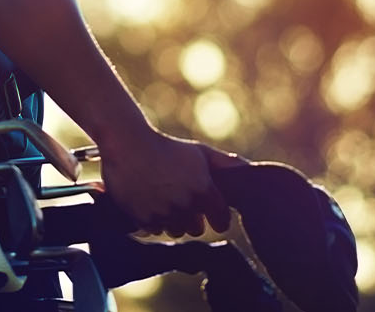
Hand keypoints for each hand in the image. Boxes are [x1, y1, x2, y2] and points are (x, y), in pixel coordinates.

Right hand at [98, 130, 246, 236]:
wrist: (128, 144)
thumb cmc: (167, 147)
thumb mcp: (199, 152)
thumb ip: (225, 163)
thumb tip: (247, 168)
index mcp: (203, 189)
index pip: (222, 221)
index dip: (218, 217)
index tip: (212, 214)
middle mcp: (185, 205)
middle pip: (197, 229)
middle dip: (193, 219)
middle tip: (184, 203)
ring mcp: (163, 213)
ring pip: (175, 231)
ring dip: (173, 221)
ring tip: (166, 201)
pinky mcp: (142, 218)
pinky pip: (155, 230)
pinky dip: (154, 220)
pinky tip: (151, 202)